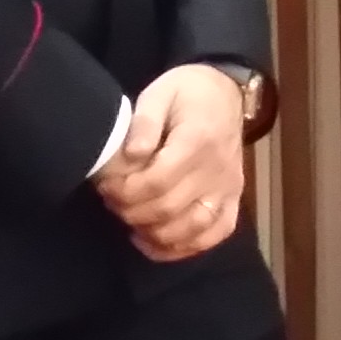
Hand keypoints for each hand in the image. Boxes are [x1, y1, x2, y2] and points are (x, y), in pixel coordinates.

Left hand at [94, 64, 248, 261]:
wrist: (226, 92)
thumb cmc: (187, 92)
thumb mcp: (159, 93)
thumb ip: (143, 123)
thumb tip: (131, 156)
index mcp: (198, 140)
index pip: (158, 181)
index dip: (126, 191)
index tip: (106, 187)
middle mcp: (218, 169)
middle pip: (170, 208)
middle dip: (132, 211)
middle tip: (112, 202)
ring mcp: (229, 187)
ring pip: (192, 228)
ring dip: (155, 233)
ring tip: (130, 221)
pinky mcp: (234, 199)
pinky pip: (215, 234)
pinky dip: (185, 247)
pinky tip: (156, 242)